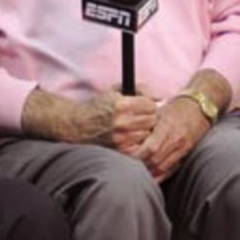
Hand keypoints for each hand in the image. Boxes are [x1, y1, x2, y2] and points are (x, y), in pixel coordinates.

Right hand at [22, 88, 155, 149]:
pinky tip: (131, 137)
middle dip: (148, 117)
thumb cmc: (100, 106)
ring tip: (134, 127)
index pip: (150, 105)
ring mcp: (120, 138)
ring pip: (147, 134)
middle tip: (140, 117)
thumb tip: (159, 98)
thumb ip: (140, 89)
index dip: (148, 104)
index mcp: (121, 104)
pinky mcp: (119, 150)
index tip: (144, 106)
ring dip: (143, 130)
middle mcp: (121, 122)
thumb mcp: (117, 90)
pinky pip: (139, 146)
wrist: (79, 125)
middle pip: (151, 120)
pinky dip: (137, 142)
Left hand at [134, 96, 210, 181]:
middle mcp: (175, 138)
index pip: (151, 147)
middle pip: (155, 160)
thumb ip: (145, 126)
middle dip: (140, 165)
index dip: (138, 155)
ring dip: (148, 171)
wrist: (199, 108)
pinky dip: (159, 174)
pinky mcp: (186, 152)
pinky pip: (171, 168)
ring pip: (162, 167)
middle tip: (129, 165)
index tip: (127, 156)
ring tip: (138, 171)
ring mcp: (182, 147)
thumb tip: (128, 140)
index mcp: (166, 126)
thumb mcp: (159, 112)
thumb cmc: (175, 108)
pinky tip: (151, 176)